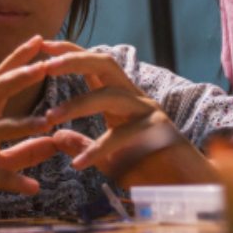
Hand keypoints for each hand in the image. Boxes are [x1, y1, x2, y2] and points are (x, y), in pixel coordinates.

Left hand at [41, 41, 215, 185]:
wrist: (189, 188)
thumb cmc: (148, 169)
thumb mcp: (108, 157)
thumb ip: (83, 144)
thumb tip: (56, 137)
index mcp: (122, 97)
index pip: (94, 65)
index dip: (69, 52)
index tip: (42, 45)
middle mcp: (136, 98)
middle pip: (106, 64)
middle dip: (74, 60)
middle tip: (45, 65)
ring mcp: (149, 112)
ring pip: (110, 95)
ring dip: (77, 105)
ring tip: (50, 119)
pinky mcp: (159, 132)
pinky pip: (124, 136)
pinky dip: (99, 150)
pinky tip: (78, 165)